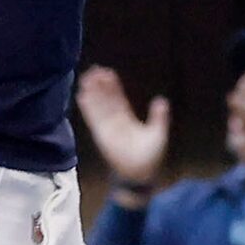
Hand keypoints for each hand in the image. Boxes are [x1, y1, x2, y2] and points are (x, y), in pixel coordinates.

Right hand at [77, 66, 169, 185]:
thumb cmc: (149, 157)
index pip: (118, 99)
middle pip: (105, 100)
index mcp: (128, 119)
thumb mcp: (158, 133)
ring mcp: (107, 127)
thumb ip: (159, 117)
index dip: (113, 87)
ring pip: (98, 106)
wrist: (139, 174)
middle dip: (100, 85)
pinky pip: (93, 118)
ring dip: (92, 93)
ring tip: (86, 78)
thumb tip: (161, 100)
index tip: (107, 73)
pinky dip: (88, 107)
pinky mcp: (101, 134)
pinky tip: (82, 95)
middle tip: (94, 70)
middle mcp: (115, 121)